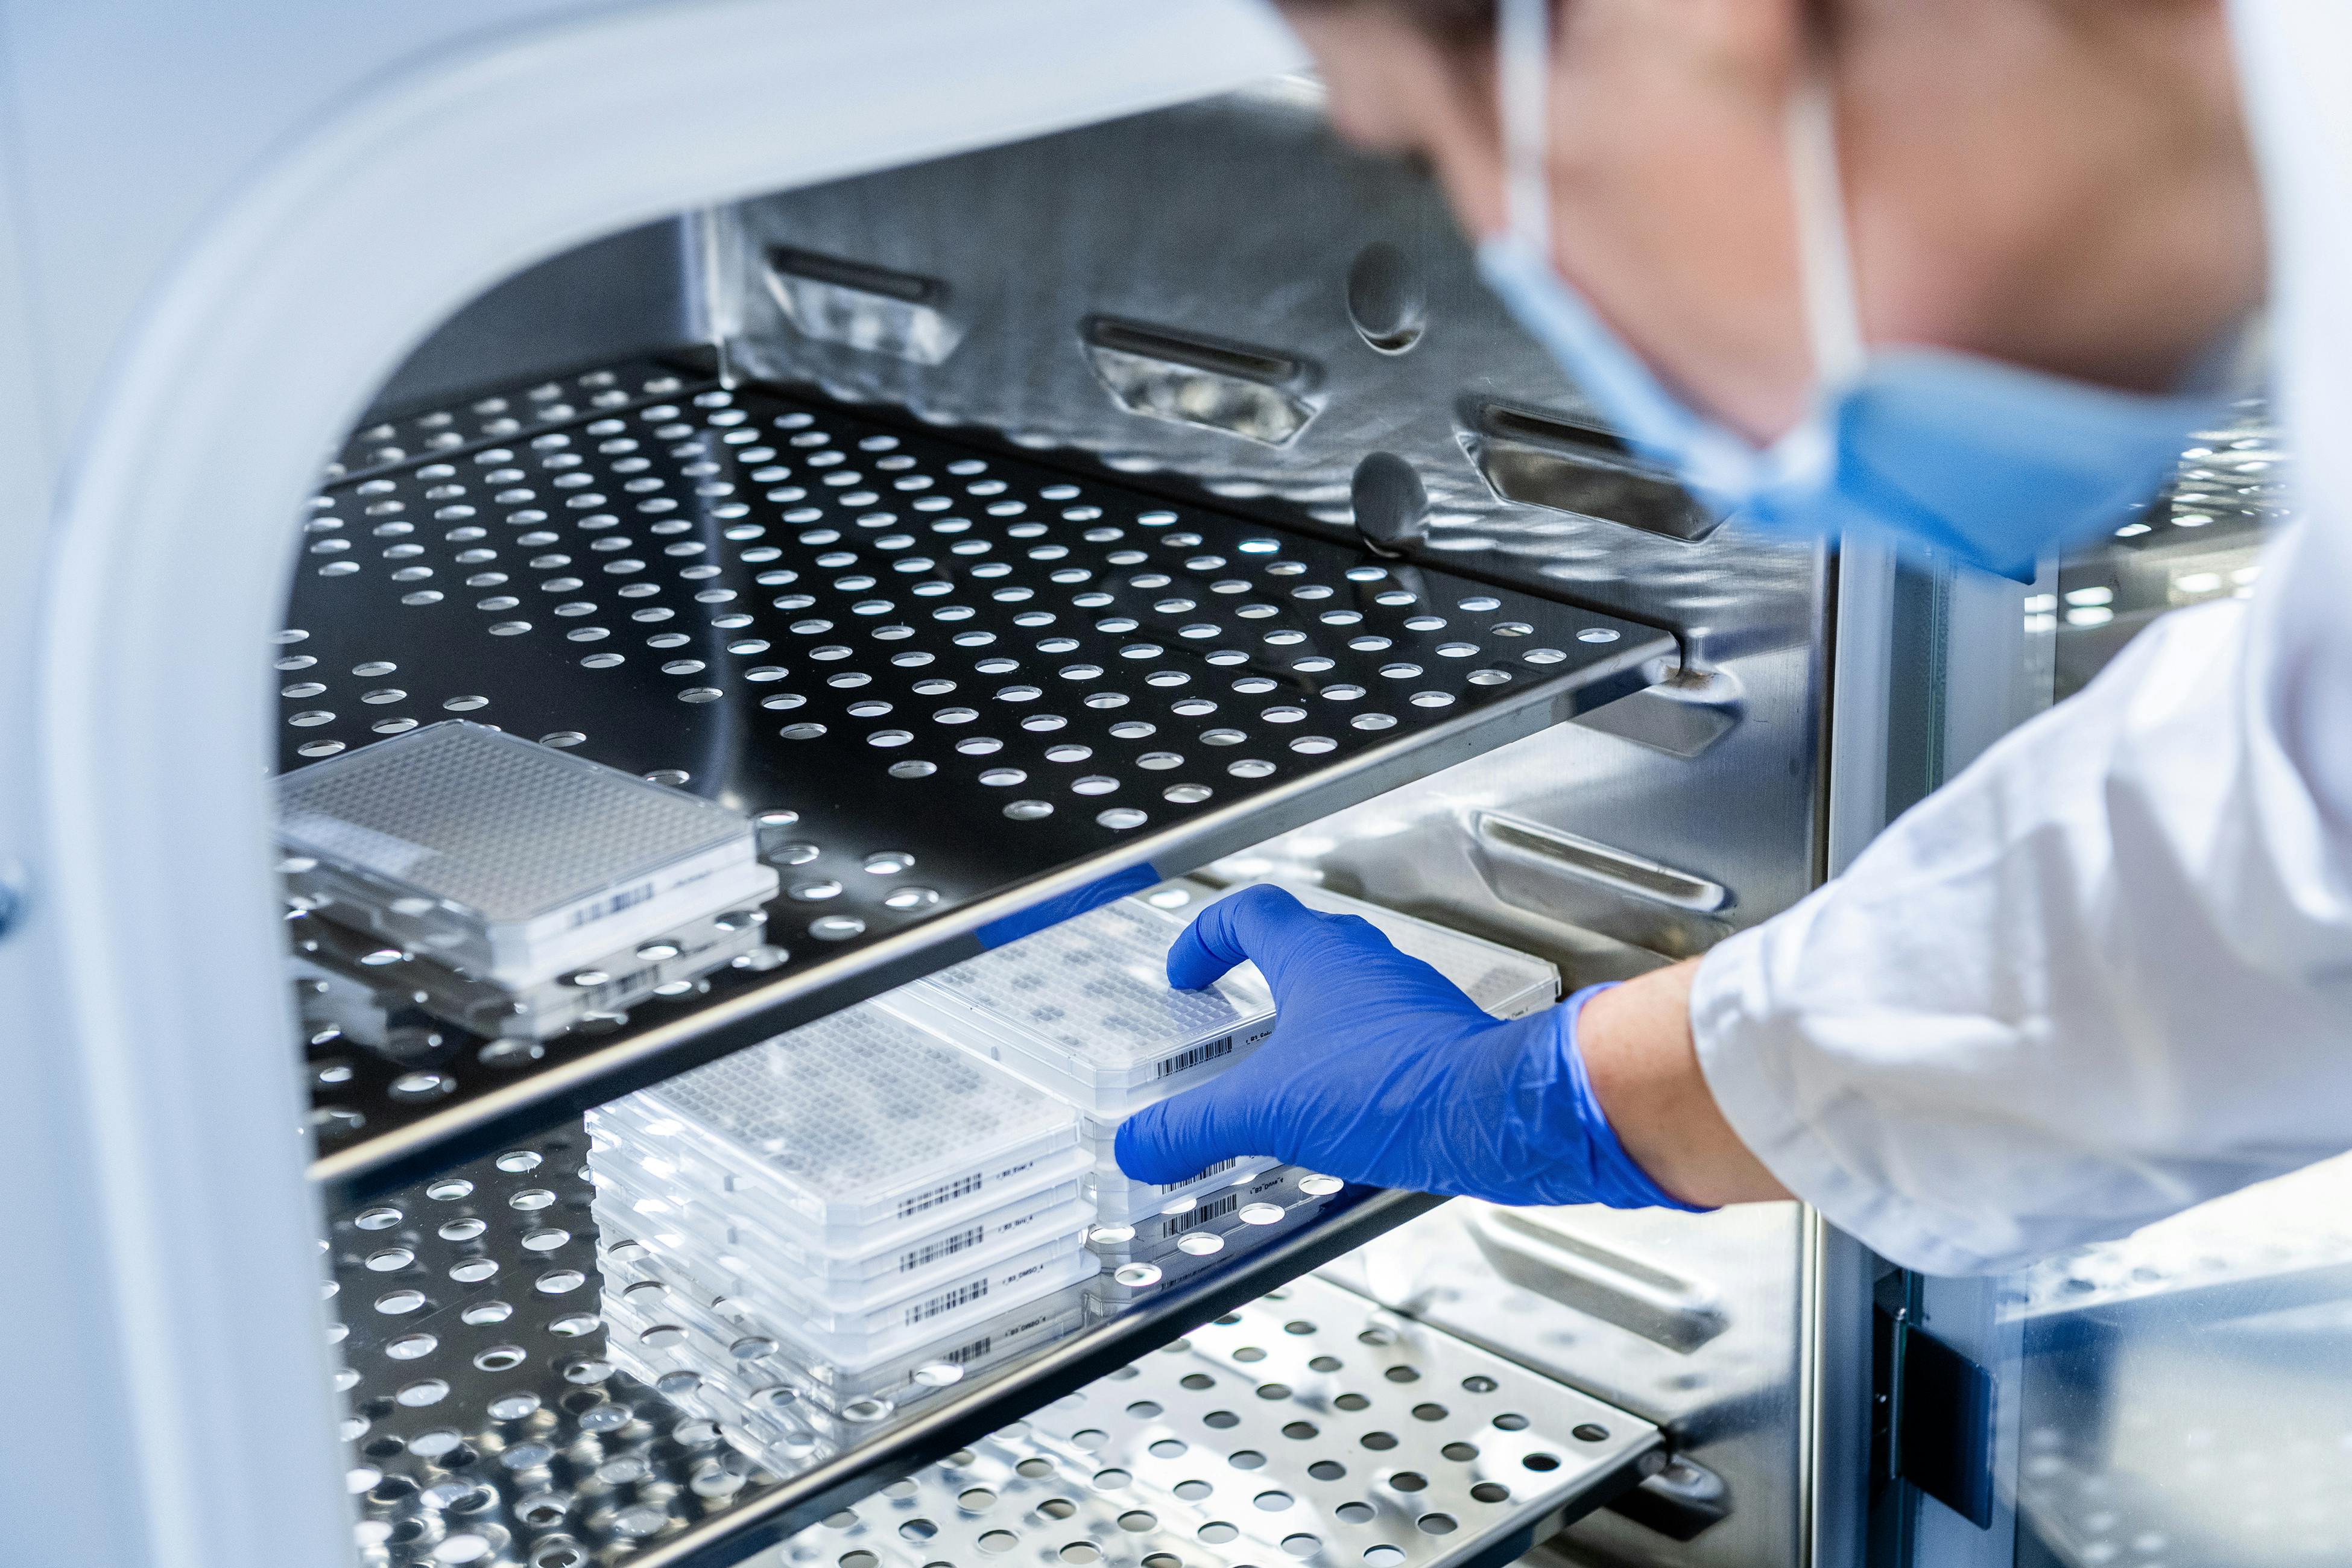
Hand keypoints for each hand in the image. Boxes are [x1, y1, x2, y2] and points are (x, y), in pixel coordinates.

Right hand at [1113, 885, 1700, 1208]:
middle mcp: (1364, 967)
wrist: (1499, 1115)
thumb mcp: (1266, 1110)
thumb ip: (1193, 1127)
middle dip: (1253, 980)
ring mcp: (1406, 1003)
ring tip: (1271, 1076)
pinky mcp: (1436, 1044)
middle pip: (1297, 948)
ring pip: (1341, 996)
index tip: (1185, 973)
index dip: (1206, 937)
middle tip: (1224, 1019)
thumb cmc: (1393, 1085)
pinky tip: (1331, 1114)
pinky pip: (1375, 1041)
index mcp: (1314, 956)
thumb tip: (1140, 1145)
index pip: (1248, 914)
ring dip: (1302, 1025)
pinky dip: (1342, 1065)